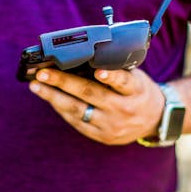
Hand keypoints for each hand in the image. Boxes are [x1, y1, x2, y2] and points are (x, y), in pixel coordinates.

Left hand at [28, 68, 164, 144]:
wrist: (154, 120)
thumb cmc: (138, 90)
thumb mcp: (136, 77)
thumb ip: (116, 68)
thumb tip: (83, 55)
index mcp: (136, 90)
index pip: (124, 82)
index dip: (111, 76)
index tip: (99, 71)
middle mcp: (124, 109)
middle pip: (91, 94)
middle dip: (64, 82)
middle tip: (43, 73)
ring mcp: (112, 125)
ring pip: (78, 110)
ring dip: (54, 97)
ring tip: (37, 86)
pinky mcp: (102, 136)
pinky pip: (77, 122)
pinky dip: (61, 108)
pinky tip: (48, 97)